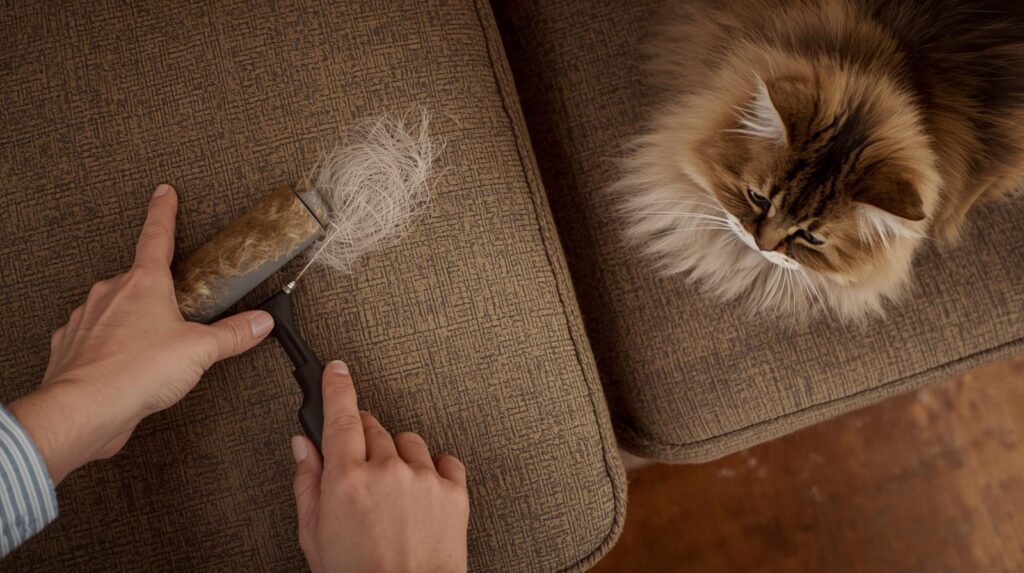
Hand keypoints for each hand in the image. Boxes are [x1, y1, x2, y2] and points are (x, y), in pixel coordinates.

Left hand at [8, 183, 274, 483]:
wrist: (85, 408)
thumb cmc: (136, 371)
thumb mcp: (199, 350)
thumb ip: (233, 334)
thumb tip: (260, 322)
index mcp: (143, 283)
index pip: (156, 236)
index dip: (163, 212)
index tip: (163, 193)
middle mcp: (110, 294)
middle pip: (137, 278)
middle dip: (155, 289)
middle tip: (174, 302)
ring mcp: (86, 319)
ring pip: (113, 308)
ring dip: (131, 320)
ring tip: (152, 345)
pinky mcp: (72, 347)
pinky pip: (93, 337)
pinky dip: (109, 346)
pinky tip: (124, 364)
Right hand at [291, 361, 469, 572]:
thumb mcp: (315, 536)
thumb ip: (307, 482)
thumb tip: (303, 446)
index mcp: (346, 479)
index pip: (340, 414)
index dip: (337, 385)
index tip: (336, 370)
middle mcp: (387, 470)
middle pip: (372, 426)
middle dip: (362, 440)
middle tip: (359, 470)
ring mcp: (423, 478)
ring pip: (407, 440)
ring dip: (397, 455)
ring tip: (391, 492)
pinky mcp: (455, 491)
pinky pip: (444, 460)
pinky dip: (432, 470)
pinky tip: (420, 492)